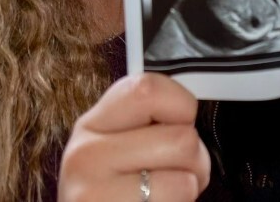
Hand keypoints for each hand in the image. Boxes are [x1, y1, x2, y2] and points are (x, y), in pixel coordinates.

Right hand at [58, 73, 209, 201]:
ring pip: (187, 177)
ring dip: (189, 190)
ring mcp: (92, 194)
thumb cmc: (119, 194)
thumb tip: (190, 117)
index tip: (174, 126)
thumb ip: (149, 123)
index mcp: (92, 123)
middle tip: (174, 176)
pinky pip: (177, 201)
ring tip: (165, 197)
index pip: (148, 88)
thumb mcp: (122, 148)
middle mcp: (85, 155)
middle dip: (195, 161)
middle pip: (181, 138)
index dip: (179, 107)